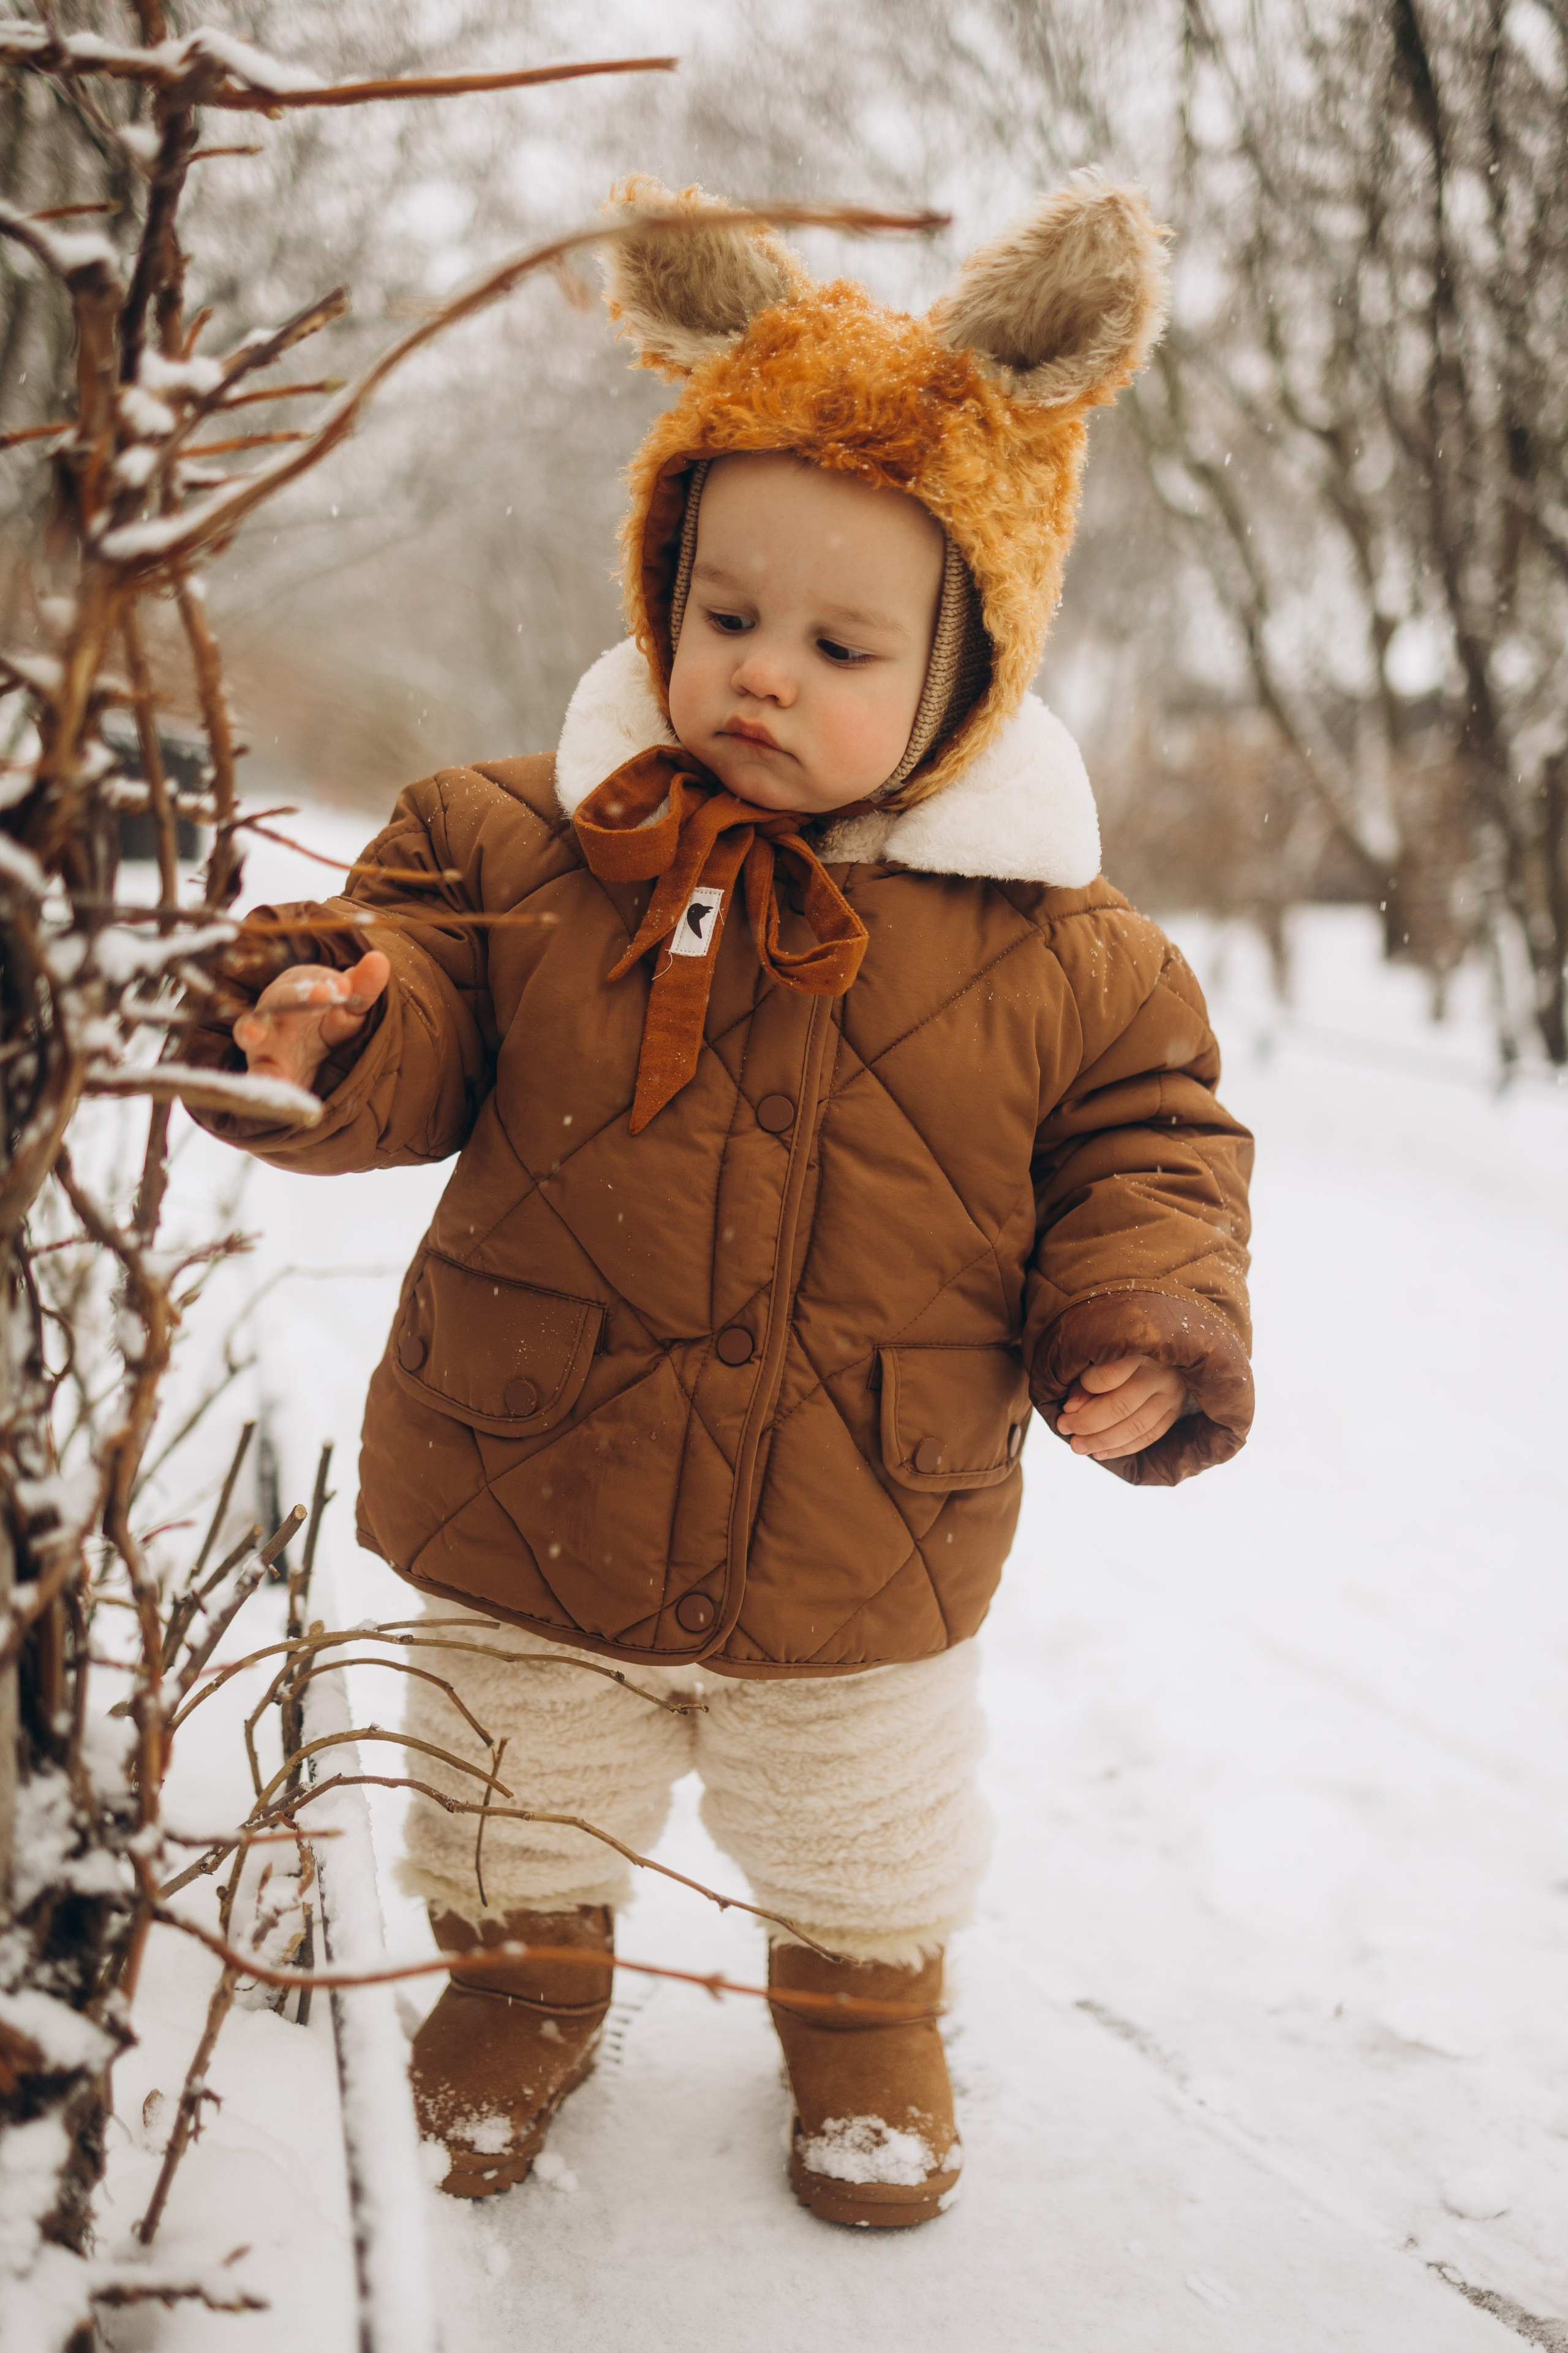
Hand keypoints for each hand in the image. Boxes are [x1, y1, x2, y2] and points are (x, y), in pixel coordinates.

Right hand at [232, 950, 389, 1092]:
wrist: (301, 1054)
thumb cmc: (325, 1019)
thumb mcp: (348, 1006)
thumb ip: (362, 987)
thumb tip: (380, 960)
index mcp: (297, 989)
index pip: (307, 981)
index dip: (324, 983)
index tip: (344, 988)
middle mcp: (275, 1010)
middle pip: (279, 999)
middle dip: (297, 997)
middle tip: (322, 995)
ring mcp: (263, 1041)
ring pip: (251, 1032)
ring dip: (253, 1031)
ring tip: (255, 1034)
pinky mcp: (262, 1071)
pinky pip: (258, 1074)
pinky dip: (265, 1078)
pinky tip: (277, 1082)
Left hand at [1056, 1354, 1188, 1461]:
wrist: (1167, 1368)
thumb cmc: (1126, 1365)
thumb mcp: (1105, 1364)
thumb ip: (1086, 1384)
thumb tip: (1071, 1409)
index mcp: (1140, 1356)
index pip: (1110, 1375)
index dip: (1085, 1391)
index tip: (1067, 1406)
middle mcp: (1159, 1377)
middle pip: (1122, 1406)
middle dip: (1088, 1423)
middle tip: (1065, 1429)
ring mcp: (1170, 1399)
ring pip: (1135, 1427)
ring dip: (1101, 1441)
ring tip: (1078, 1446)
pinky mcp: (1172, 1418)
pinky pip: (1146, 1439)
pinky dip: (1119, 1449)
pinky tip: (1098, 1453)